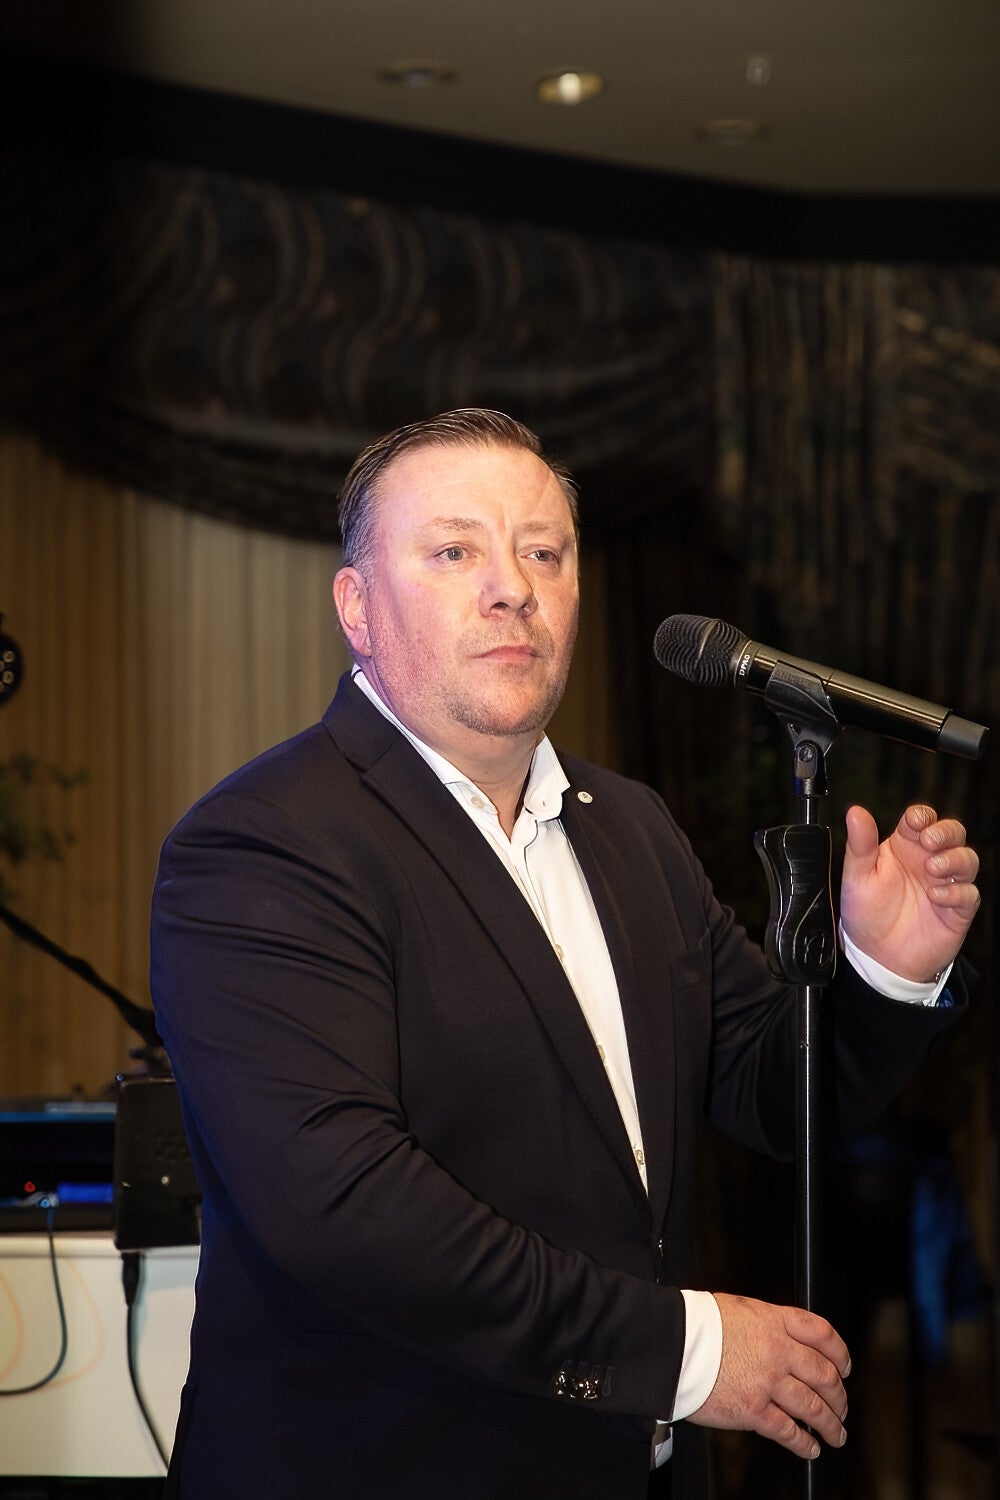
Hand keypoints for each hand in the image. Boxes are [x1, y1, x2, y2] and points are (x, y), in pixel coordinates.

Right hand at [689, 1294, 849, 1460]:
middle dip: (839, 1396)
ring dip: (830, 1424)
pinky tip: (810, 1448)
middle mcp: (777, 1350)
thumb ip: (767, 1326)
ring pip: (813, 1407)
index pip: (822, 1334)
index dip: (840, 1353)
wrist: (672, 1344)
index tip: (844, 1367)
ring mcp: (767, 1381)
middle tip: (842, 1407)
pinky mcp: (752, 1410)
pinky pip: (788, 1431)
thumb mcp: (740, 1310)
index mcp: (774, 1321)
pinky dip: (804, 1443)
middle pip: (824, 1375)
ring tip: (836, 1434)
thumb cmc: (698, 1324)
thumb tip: (785, 1342)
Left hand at [840, 804, 979, 981]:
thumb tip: (855, 812)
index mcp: (904, 847)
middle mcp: (927, 861)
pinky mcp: (957, 910)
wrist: (877, 957)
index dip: (921, 816)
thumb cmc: (866, 914)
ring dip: (954, 859)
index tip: (914, 822)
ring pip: (967, 859)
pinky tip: (935, 896)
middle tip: (929, 841)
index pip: (921, 819)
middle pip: (952, 833)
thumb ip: (860, 844)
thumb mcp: (857, 877)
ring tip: (932, 869)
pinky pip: (969, 894)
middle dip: (946, 831)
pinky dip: (956, 891)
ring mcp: (945, 884)